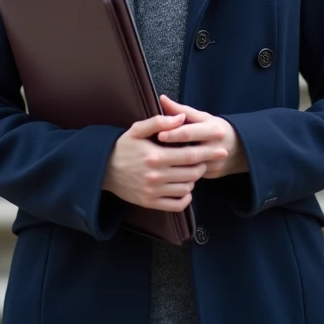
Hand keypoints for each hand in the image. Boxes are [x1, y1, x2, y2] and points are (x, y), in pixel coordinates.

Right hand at [103, 112, 227, 211]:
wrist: (101, 170)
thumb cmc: (122, 147)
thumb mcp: (136, 129)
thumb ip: (159, 121)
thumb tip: (182, 118)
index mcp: (155, 156)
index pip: (190, 155)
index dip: (208, 152)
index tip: (221, 148)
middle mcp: (156, 176)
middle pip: (192, 173)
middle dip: (204, 165)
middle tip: (208, 158)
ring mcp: (153, 191)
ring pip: (186, 188)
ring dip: (194, 179)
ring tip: (193, 170)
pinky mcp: (150, 202)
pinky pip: (176, 205)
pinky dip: (186, 198)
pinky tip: (185, 188)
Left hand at [157, 95, 248, 178]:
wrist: (238, 149)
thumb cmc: (214, 128)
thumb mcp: (202, 117)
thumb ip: (181, 110)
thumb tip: (162, 99)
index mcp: (213, 130)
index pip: (189, 132)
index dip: (173, 134)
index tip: (158, 135)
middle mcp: (215, 147)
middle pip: (190, 153)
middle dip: (170, 154)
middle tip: (151, 156)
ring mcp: (214, 163)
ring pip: (191, 168)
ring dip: (174, 168)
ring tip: (155, 167)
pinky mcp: (211, 175)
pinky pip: (192, 176)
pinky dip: (179, 175)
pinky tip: (166, 174)